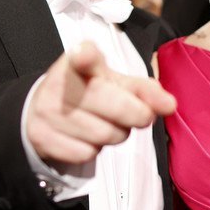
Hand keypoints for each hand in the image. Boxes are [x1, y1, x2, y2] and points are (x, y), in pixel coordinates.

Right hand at [27, 41, 176, 164]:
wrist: (40, 114)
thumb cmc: (86, 93)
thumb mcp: (113, 82)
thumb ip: (143, 90)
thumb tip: (169, 105)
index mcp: (77, 61)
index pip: (84, 57)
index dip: (86, 57)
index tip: (84, 56)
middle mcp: (59, 84)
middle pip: (116, 106)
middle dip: (138, 115)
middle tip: (141, 115)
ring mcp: (48, 113)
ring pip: (106, 134)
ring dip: (117, 134)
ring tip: (106, 123)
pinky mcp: (44, 139)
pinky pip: (88, 153)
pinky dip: (96, 149)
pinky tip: (86, 137)